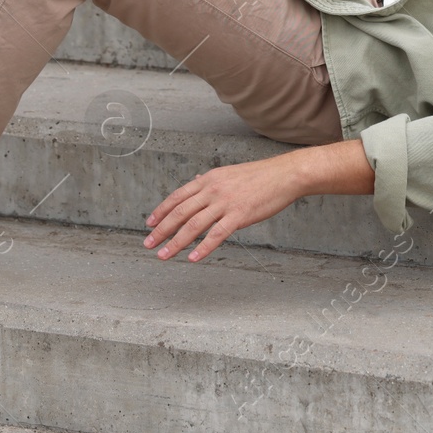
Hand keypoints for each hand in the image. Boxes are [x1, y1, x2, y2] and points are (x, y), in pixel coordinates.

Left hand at [144, 154, 304, 262]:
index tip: (150, 224)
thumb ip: (211, 181)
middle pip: (180, 212)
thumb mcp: (229, 173)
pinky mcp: (239, 215)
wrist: (284, 175)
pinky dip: (203, 247)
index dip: (161, 211)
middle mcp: (212, 189)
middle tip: (148, 243)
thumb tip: (196, 179)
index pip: (178, 196)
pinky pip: (217, 234)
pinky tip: (193, 258)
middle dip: (161, 230)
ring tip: (164, 255)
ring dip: (175, 242)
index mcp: (208, 179)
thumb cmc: (259, 176)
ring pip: (194, 225)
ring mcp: (225, 202)